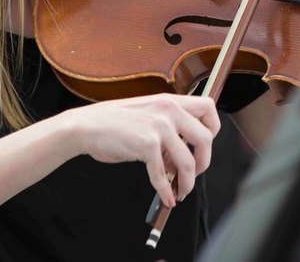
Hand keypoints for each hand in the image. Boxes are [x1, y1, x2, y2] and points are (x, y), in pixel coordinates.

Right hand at [69, 94, 220, 206]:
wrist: (86, 126)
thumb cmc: (114, 123)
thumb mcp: (147, 113)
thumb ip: (168, 126)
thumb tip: (183, 154)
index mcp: (170, 101)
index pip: (209, 108)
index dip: (213, 129)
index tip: (202, 146)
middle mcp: (169, 110)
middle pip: (206, 139)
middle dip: (204, 162)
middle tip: (194, 173)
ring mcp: (159, 127)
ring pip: (188, 162)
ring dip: (187, 183)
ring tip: (180, 192)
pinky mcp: (147, 145)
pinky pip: (163, 175)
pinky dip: (166, 191)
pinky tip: (166, 198)